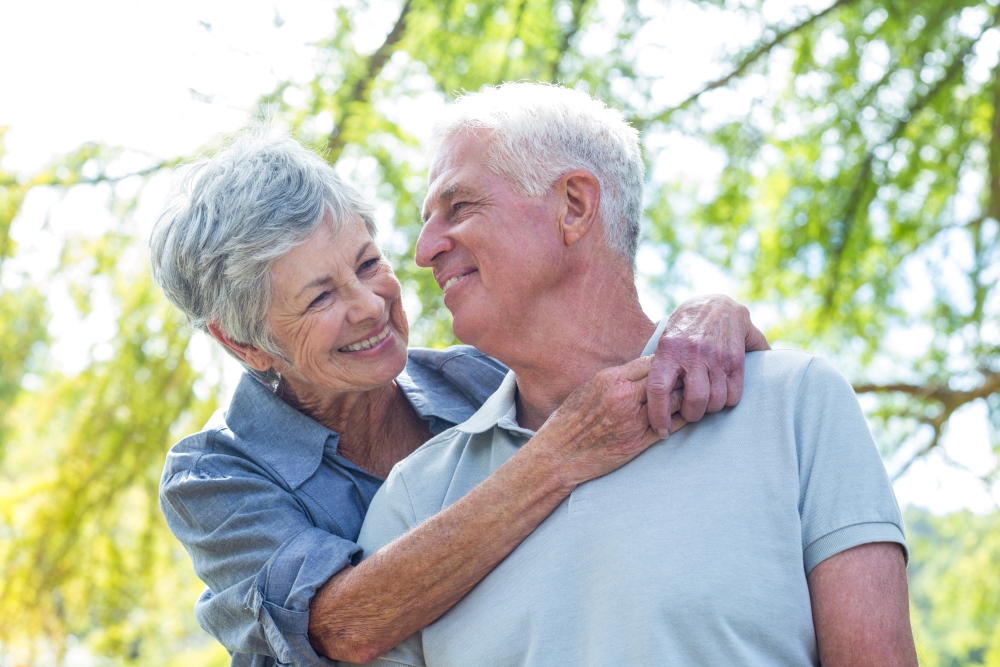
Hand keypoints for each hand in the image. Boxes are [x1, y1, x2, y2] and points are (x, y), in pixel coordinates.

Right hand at [527, 355, 684, 487]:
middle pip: (667, 379)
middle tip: (690, 379)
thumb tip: (640, 371)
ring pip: (674, 402)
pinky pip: (670, 427)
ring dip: (685, 399)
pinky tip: (686, 417)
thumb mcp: (589, 389)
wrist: (558, 454)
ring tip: (692, 397)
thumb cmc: (569, 421)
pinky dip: (681, 420)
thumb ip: (616, 379)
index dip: (665, 363)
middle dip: (680, 378)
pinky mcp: (638, 443)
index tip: (672, 366)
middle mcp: (624, 398)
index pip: (651, 362)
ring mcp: (633, 421)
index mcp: (611, 380)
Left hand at [647, 294, 769, 436]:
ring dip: (710, 409)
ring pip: (716, 401)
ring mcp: (716, 356)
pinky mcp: (736, 359)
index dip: (658, 415)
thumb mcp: (664, 341)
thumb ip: (656, 367)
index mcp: (668, 350)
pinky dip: (728, 401)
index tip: (660, 430)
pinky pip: (734, 394)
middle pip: (693, 401)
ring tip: (705, 403)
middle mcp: (693, 354)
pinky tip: (721, 394)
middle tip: (688, 414)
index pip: (658, 389)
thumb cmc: (683, 329)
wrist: (716, 304)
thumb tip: (636, 399)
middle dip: (691, 416)